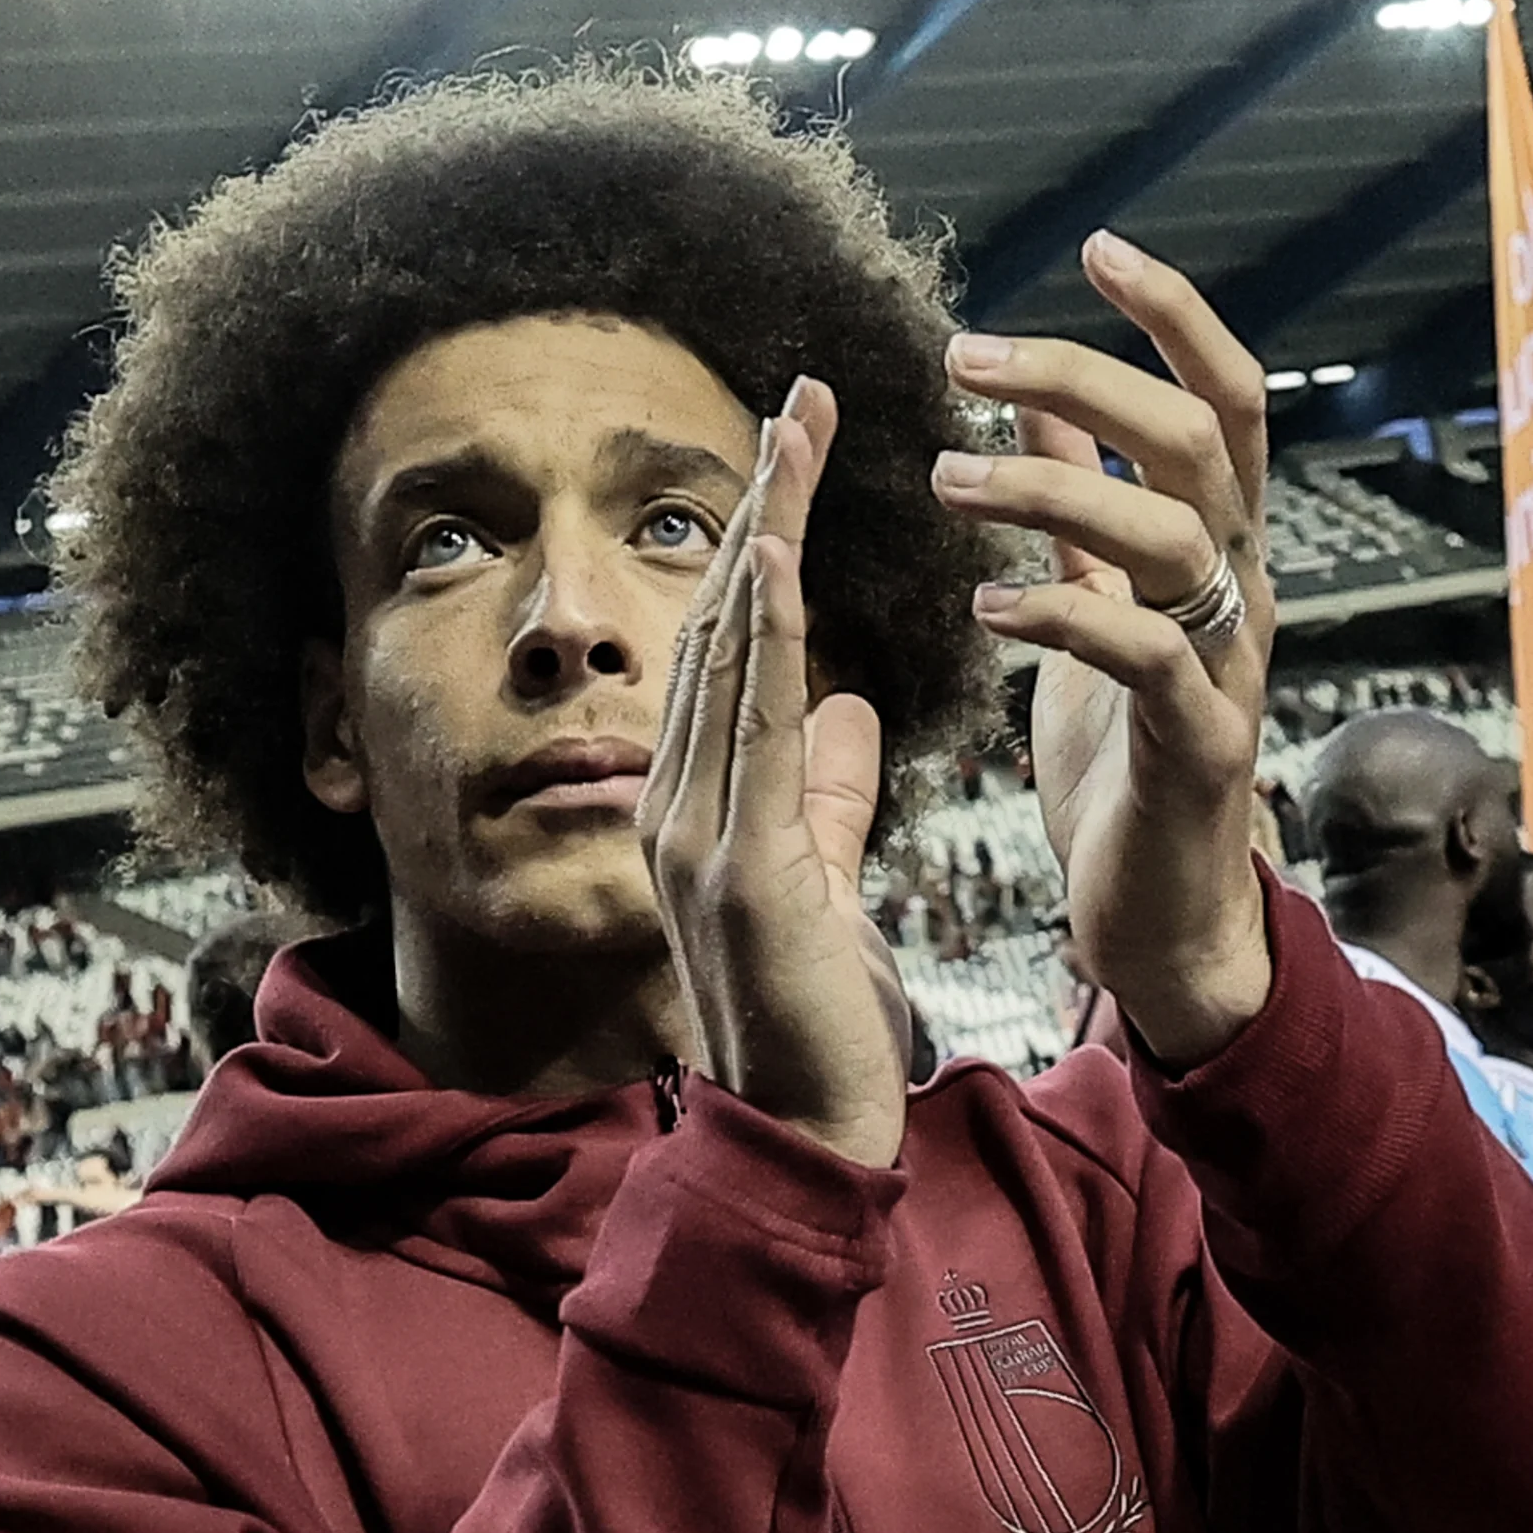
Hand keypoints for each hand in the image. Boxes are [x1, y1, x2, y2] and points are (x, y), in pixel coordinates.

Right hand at [638, 379, 908, 1167]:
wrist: (806, 1134)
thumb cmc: (820, 1018)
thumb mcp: (830, 880)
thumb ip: (830, 795)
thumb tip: (855, 710)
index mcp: (698, 800)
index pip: (733, 640)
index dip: (762, 537)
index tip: (798, 447)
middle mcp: (676, 803)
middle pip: (720, 623)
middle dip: (758, 506)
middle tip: (798, 397)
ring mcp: (694, 835)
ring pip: (730, 656)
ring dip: (762, 539)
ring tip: (792, 438)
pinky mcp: (737, 872)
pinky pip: (751, 733)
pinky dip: (763, 640)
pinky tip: (778, 564)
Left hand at [936, 234, 1274, 1066]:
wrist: (1163, 919)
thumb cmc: (1126, 760)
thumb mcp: (1104, 608)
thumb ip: (1083, 503)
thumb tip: (1044, 395)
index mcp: (1222, 549)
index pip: (1225, 398)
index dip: (1174, 314)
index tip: (1097, 244)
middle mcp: (1245, 593)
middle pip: (1201, 441)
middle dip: (1086, 378)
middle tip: (965, 360)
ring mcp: (1233, 670)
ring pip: (1174, 538)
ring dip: (1052, 492)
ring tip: (948, 480)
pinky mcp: (1200, 750)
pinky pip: (1147, 659)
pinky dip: (1065, 619)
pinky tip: (988, 608)